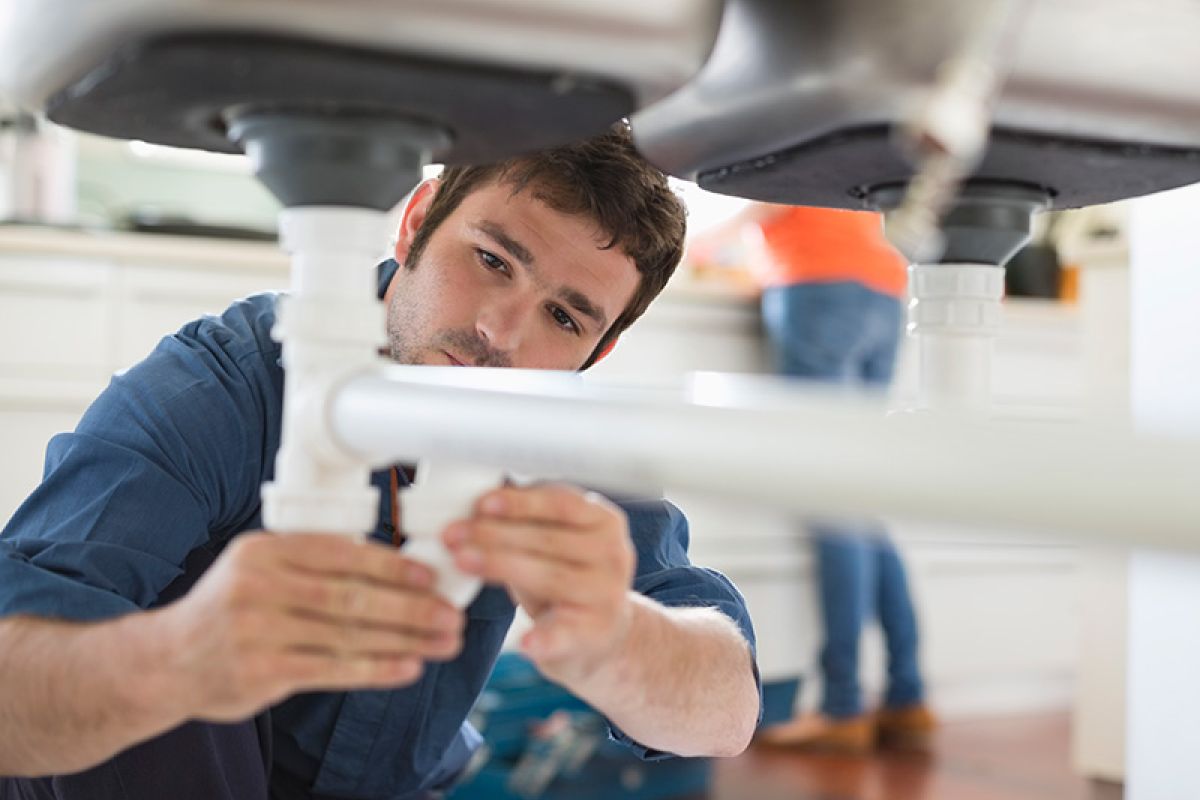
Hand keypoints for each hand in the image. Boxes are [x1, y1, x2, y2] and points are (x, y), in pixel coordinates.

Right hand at [158, 532, 463, 721]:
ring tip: (443, 643)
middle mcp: (258, 585)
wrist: (166, 662)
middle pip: (351, 596)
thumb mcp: (259, 569)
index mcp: (264, 550)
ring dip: (404, 640)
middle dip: (410, 607)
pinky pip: (332, 669)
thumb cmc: (231, 610)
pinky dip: (376, 668)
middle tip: (451, 615)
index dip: (392, 565)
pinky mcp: (260, 671)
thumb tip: (395, 568)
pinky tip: (409, 667)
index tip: (432, 575)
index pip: (341, 553)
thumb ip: (313, 564)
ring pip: (348, 634)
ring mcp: (257, 630)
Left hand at [442, 484, 635, 684]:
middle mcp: (613, 555)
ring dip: (501, 566)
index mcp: (604, 521)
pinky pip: (566, 634)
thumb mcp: (555, 539)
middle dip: (495, 534)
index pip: (561, 503)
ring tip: (462, 561)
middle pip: (549, 539)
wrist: (602, 631)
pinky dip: (544, 638)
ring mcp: (605, 596)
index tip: (481, 503)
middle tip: (453, 534)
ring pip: (550, 577)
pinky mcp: (593, 634)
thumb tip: (475, 501)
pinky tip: (525, 642)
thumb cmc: (567, 575)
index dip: (520, 503)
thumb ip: (527, 519)